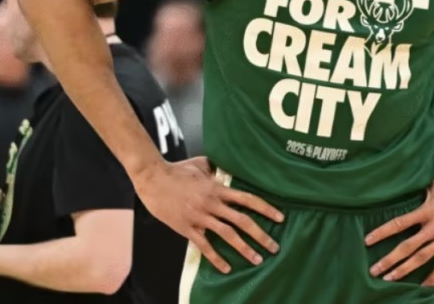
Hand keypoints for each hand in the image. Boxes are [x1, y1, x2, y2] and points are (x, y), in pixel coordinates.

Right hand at [136, 157, 283, 273]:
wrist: (153, 179)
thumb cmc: (177, 170)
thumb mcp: (201, 164)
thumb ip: (217, 168)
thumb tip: (227, 169)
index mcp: (218, 188)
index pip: (247, 199)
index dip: (266, 209)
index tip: (280, 217)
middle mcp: (212, 204)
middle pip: (242, 221)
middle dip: (261, 235)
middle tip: (274, 247)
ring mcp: (200, 217)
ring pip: (227, 235)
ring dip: (244, 248)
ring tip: (257, 259)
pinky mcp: (187, 228)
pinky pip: (204, 246)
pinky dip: (216, 258)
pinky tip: (226, 268)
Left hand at [365, 175, 433, 286]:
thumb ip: (422, 186)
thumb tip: (404, 182)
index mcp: (429, 209)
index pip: (400, 223)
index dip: (383, 233)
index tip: (368, 241)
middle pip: (408, 246)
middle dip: (390, 260)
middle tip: (374, 270)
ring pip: (423, 258)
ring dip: (405, 270)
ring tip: (390, 279)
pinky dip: (433, 276)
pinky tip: (423, 285)